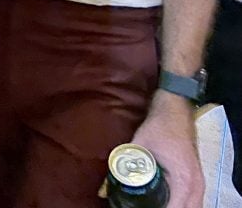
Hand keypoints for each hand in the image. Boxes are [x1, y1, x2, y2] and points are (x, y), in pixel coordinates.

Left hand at [132, 93, 202, 207]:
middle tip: (147, 206)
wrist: (176, 109)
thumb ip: (126, 164)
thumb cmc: (160, 126)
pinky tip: (168, 202)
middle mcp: (195, 186)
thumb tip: (109, 183)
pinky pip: (193, 202)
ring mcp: (199, 183)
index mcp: (183, 180)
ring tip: (157, 204)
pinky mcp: (196, 179)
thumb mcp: (140, 145)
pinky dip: (182, 205)